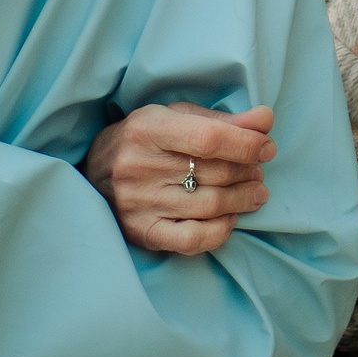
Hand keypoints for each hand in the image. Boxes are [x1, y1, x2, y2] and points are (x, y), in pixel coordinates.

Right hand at [84, 101, 275, 255]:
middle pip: (214, 173)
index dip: (246, 144)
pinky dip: (221, 230)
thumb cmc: (143, 140)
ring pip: (210, 205)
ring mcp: (139, 203)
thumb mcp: (176, 117)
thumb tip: (266, 120)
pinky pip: (192, 239)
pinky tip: (230, 218)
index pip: (209, 138)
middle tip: (259, 170)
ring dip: (243, 199)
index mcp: (148, 129)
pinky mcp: (142, 232)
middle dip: (248, 171)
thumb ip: (221, 120)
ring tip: (255, 192)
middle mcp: (139, 167)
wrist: (91, 176)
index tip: (266, 147)